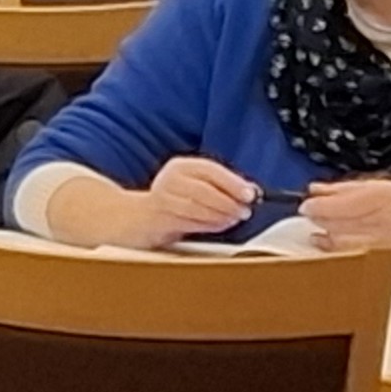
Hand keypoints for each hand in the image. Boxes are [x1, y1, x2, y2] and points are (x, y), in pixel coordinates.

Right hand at [138, 155, 264, 241]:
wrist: (139, 218)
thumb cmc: (175, 202)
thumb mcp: (196, 186)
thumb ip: (222, 186)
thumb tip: (251, 191)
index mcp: (181, 166)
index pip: (209, 170)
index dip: (232, 182)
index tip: (250, 194)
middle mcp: (169, 178)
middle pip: (203, 190)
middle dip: (228, 203)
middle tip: (244, 211)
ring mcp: (162, 198)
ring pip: (196, 207)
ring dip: (219, 216)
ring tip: (232, 220)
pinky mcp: (159, 217)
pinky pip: (188, 222)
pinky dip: (208, 225)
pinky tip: (218, 226)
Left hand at [294, 176, 390, 250]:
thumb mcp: (384, 185)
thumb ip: (347, 188)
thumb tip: (316, 190)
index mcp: (386, 199)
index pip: (343, 204)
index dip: (318, 205)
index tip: (306, 203)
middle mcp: (385, 223)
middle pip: (338, 223)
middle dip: (318, 218)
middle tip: (309, 212)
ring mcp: (384, 245)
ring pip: (340, 242)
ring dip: (324, 233)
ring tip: (319, 226)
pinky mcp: (381, 261)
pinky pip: (349, 255)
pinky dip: (334, 247)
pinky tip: (327, 241)